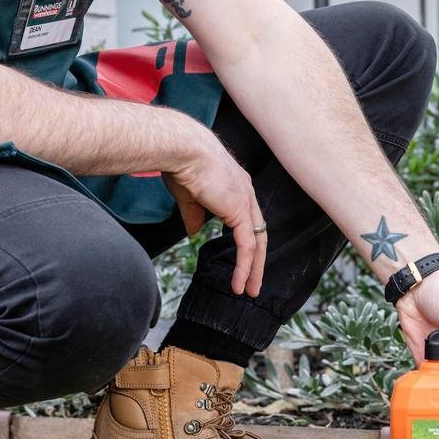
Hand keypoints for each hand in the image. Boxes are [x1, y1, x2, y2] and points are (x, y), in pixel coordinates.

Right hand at [163, 117, 266, 296]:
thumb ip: (195, 214)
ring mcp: (246, 202)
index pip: (247, 220)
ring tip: (247, 291)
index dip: (246, 241)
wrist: (181, 148)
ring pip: (256, 244)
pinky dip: (244, 267)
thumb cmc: (180, 163)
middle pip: (258, 234)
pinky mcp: (240, 212)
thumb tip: (194, 232)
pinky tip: (239, 283)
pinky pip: (247, 247)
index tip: (242, 260)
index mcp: (237, 187)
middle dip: (257, 261)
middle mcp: (247, 194)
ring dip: (253, 270)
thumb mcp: (188, 195)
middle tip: (254, 283)